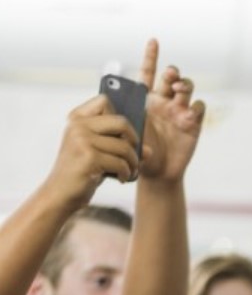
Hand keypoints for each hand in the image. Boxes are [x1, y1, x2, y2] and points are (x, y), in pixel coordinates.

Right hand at [40, 96, 140, 210]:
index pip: (105, 101)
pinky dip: (126, 173)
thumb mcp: (98, 154)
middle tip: (134, 155)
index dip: (121, 117)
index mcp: (77, 118)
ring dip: (133, 163)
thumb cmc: (82, 172)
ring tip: (129, 171)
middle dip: (134, 140)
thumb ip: (118, 146)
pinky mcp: (89, 157)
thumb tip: (149, 150)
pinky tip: (121, 179)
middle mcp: (78, 125)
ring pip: (125, 147)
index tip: (125, 136)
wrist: (61, 193)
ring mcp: (82, 140)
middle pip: (121, 122)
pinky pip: (121, 163)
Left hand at [136, 39, 205, 181]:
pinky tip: (190, 112)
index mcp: (147, 99)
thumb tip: (124, 113)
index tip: (153, 41)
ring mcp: (180, 112)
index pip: (149, 72)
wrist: (158, 173)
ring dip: (184, 84)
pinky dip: (196, 106)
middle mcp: (165, 102)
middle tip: (169, 77)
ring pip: (187, 88)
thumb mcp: (130, 134)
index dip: (151, 56)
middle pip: (171, 77)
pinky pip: (199, 107)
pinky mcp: (193, 124)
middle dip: (172, 73)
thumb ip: (128, 121)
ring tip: (179, 90)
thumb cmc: (140, 154)